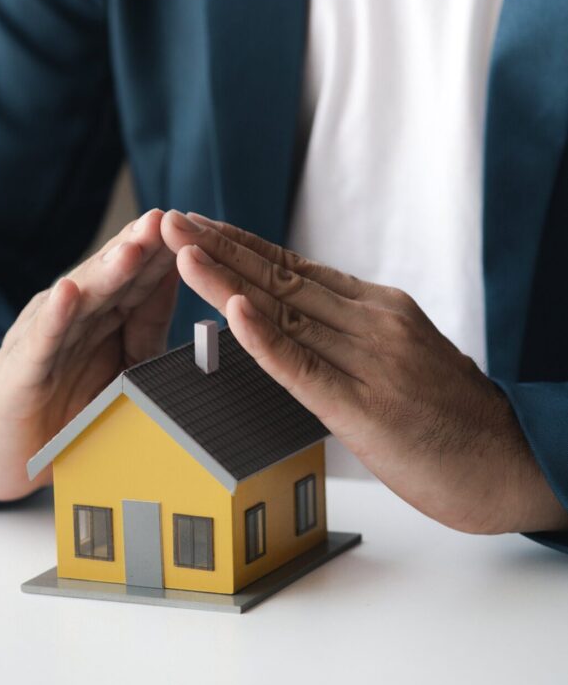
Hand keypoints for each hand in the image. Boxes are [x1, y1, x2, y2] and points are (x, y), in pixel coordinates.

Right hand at [0, 209, 179, 500]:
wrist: (9, 456)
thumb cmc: (70, 409)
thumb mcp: (123, 369)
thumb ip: (149, 329)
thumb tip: (186, 285)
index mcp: (103, 314)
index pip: (138, 277)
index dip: (163, 253)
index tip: (195, 226)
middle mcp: (73, 315)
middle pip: (111, 277)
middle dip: (138, 247)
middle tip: (165, 219)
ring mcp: (45, 337)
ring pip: (80, 300)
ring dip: (105, 273)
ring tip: (132, 247)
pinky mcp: (20, 369)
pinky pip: (41, 340)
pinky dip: (54, 317)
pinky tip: (68, 293)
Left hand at [160, 210, 567, 534]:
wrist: (514, 465)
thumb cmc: (453, 419)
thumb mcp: (401, 357)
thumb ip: (351, 336)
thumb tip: (295, 323)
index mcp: (378, 308)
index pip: (293, 268)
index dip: (240, 246)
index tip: (199, 225)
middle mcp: (372, 322)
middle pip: (279, 278)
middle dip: (219, 247)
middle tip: (170, 219)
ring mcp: (370, 361)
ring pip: (284, 311)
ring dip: (225, 279)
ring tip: (180, 250)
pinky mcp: (367, 407)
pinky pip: (305, 367)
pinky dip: (265, 339)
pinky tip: (232, 312)